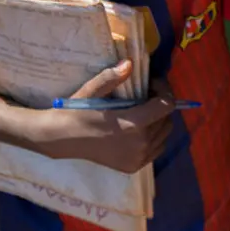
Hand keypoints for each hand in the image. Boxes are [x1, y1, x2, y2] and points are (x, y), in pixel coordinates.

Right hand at [33, 60, 175, 172]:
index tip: (152, 83)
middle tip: (145, 95)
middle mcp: (140, 144)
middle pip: (167, 118)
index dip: (163, 90)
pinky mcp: (133, 166)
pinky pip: (157, 149)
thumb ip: (112, 78)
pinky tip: (139, 129)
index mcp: (133, 124)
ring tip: (141, 112)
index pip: (167, 105)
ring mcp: (138, 158)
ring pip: (164, 134)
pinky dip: (154, 137)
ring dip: (158, 120)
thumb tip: (129, 64)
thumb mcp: (92, 90)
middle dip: (160, 104)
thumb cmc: (78, 112)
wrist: (62, 139)